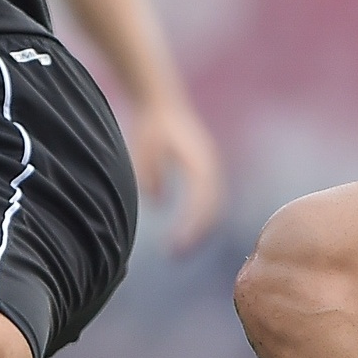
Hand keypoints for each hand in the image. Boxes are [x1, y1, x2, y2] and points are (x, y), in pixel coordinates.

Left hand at [124, 94, 225, 251]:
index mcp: (199, 161)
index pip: (203, 200)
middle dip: (197, 233)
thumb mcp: (145, 148)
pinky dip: (197, 221)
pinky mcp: (202, 174)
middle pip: (212, 207)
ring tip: (178, 250)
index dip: (193, 224)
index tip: (177, 244)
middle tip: (176, 254)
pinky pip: (205, 203)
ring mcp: (208, 170)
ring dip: (198, 230)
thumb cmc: (151, 126)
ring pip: (211, 207)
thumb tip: (158, 201)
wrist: (161, 103)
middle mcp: (209, 167)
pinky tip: (180, 236)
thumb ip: (150, 172)